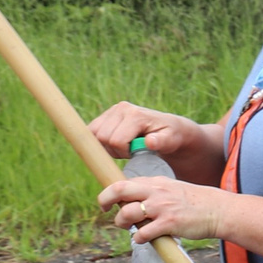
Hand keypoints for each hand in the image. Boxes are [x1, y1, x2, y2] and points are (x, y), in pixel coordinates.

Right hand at [87, 103, 212, 166]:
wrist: (170, 128)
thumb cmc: (171, 136)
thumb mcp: (171, 141)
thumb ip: (161, 142)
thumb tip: (150, 142)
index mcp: (135, 115)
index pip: (115, 140)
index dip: (123, 152)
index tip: (136, 154)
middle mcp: (121, 108)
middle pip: (101, 138)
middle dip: (114, 150)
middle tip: (130, 152)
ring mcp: (112, 110)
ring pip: (93, 135)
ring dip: (106, 146)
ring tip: (125, 147)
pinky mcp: (106, 115)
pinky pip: (91, 132)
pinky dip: (101, 142)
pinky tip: (117, 144)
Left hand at [98, 173, 229, 245]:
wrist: (220, 210)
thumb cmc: (197, 202)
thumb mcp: (173, 188)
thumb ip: (154, 191)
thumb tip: (133, 199)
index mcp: (156, 182)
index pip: (125, 182)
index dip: (111, 192)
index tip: (109, 201)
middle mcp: (156, 192)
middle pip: (118, 190)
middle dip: (105, 200)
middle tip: (104, 209)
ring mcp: (162, 208)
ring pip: (127, 213)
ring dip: (121, 222)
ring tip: (128, 228)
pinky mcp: (169, 224)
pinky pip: (143, 233)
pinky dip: (139, 238)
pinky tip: (144, 239)